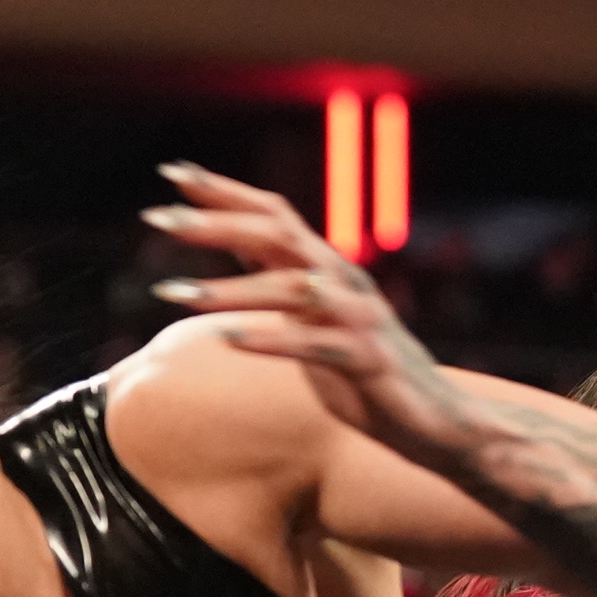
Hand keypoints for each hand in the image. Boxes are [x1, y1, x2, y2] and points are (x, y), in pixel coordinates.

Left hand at [144, 164, 473, 462]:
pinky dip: (271, 340)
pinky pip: (315, 346)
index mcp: (329, 268)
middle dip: (216, 222)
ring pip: (291, 288)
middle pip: (278, 234)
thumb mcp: (315, 317)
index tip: (171, 174)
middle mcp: (344, 282)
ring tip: (174, 294)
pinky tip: (227, 341)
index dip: (224, 190)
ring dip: (229, 289)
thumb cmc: (368, 374)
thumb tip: (234, 237)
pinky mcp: (367, 362)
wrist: (439, 422)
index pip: (274, 213)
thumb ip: (281, 277)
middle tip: (157, 219)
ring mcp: (359, 319)